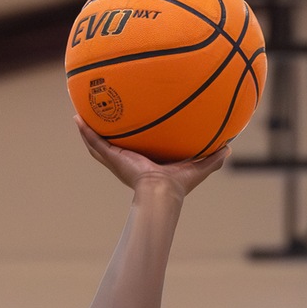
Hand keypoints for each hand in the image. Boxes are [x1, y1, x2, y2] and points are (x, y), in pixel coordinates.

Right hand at [75, 118, 228, 196]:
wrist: (162, 193)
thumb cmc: (178, 185)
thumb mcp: (197, 166)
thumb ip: (212, 157)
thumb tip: (230, 147)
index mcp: (144, 164)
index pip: (135, 149)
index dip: (130, 139)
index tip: (127, 126)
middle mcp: (127, 161)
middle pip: (112, 145)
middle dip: (103, 133)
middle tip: (96, 116)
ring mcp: (117, 160)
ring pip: (98, 144)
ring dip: (88, 131)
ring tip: (78, 114)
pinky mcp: (113, 158)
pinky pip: (96, 143)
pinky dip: (86, 132)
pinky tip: (77, 118)